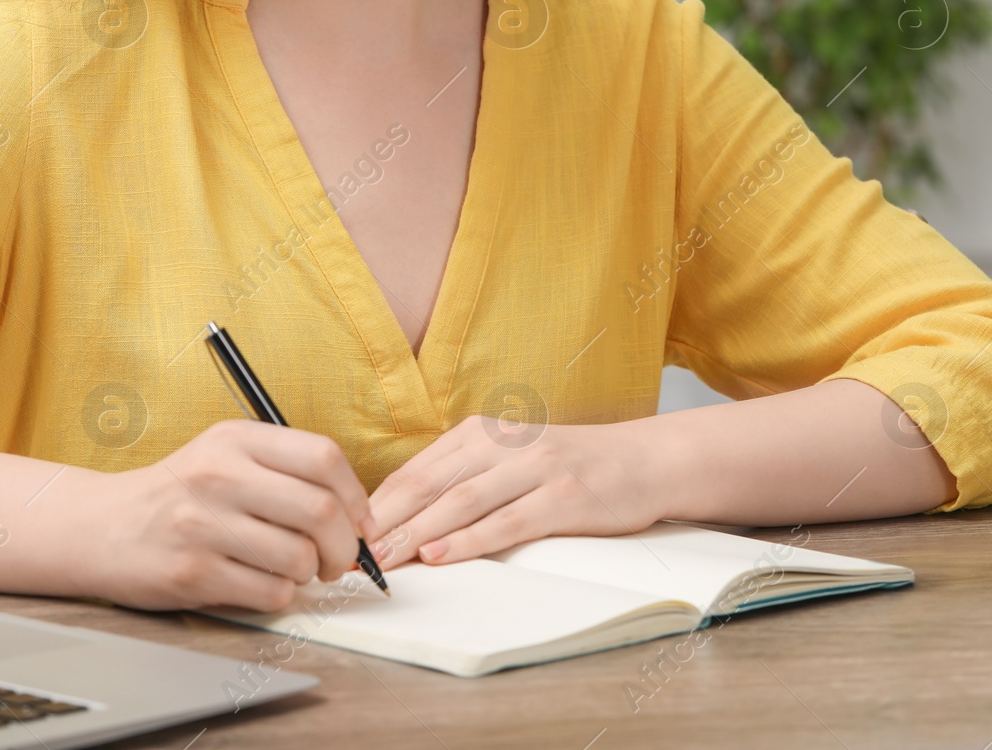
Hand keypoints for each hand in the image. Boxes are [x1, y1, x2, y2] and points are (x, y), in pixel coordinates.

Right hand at [69, 420, 376, 611]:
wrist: (102, 527)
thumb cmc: (177, 495)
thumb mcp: (224, 456)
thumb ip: (284, 471)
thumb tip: (356, 514)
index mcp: (235, 439)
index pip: (324, 457)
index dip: (355, 496)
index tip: (359, 522)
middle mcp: (219, 475)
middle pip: (320, 511)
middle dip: (344, 546)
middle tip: (337, 559)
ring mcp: (203, 524)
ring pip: (299, 557)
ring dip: (309, 574)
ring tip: (293, 569)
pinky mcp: (192, 571)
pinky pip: (270, 592)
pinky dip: (279, 595)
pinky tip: (260, 582)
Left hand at [367, 416, 663, 568]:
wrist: (644, 461)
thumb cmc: (569, 468)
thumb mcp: (510, 460)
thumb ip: (464, 480)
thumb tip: (403, 518)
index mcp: (481, 432)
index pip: (416, 470)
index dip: (379, 503)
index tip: (347, 532)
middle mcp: (502, 443)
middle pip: (430, 484)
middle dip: (387, 522)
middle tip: (352, 552)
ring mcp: (534, 467)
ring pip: (462, 502)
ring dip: (417, 532)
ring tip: (385, 559)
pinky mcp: (563, 496)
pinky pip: (506, 521)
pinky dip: (468, 540)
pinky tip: (439, 555)